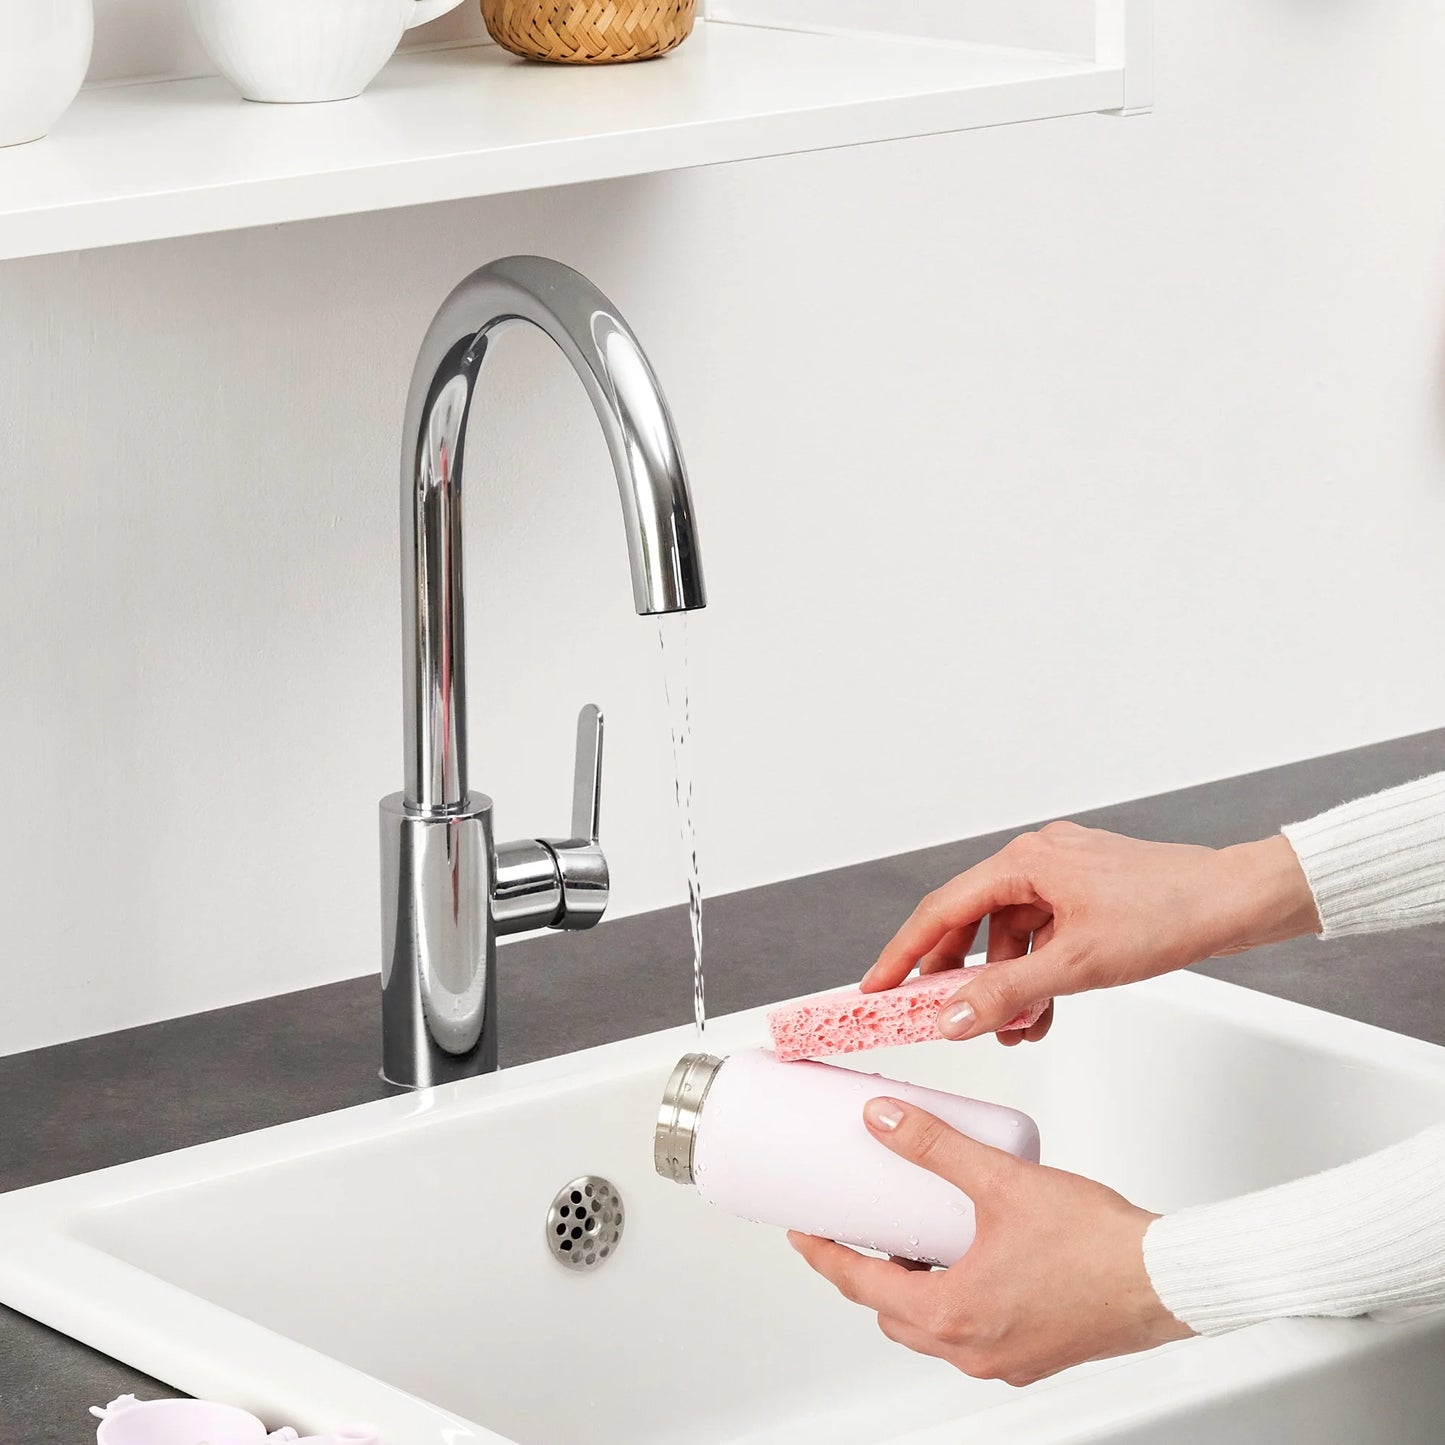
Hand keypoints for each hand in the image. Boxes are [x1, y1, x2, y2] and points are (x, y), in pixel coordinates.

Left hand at [790, 1098, 1192, 1384]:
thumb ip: (937, 1147)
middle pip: (893, 1314)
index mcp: (954, 1314)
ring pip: (933, 1328)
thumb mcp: (1000, 1181)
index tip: (804, 1234)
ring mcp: (1005, 1358)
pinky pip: (972, 1331)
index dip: (826, 1256)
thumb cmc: (1096, 1244)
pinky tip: (969, 1259)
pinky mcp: (1034, 1353)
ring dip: (913, 1288)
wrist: (1164, 1281)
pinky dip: (954, 1299)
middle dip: (867, 1274)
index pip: (863, 1286)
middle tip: (854, 1231)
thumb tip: (885, 1120)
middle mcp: (973, 1349)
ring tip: (911, 1238)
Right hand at [862, 823, 1318, 1043]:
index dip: (904, 953)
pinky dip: (1035, 973)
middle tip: (939, 1017)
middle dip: (958, 977)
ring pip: (1009, 935)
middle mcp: (1037, 860)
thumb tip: (953, 1016)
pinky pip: (1041, 935)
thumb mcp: (1077, 965)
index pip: (942, 910)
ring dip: (1003, 983)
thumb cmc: (1169, 913)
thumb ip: (1006, 993)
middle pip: (971, 922)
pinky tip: (1041, 1011)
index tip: (877, 986)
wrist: (1237, 901)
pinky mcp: (1086, 893)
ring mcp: (1063, 875)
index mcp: (1025, 862)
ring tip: (1009, 1029)